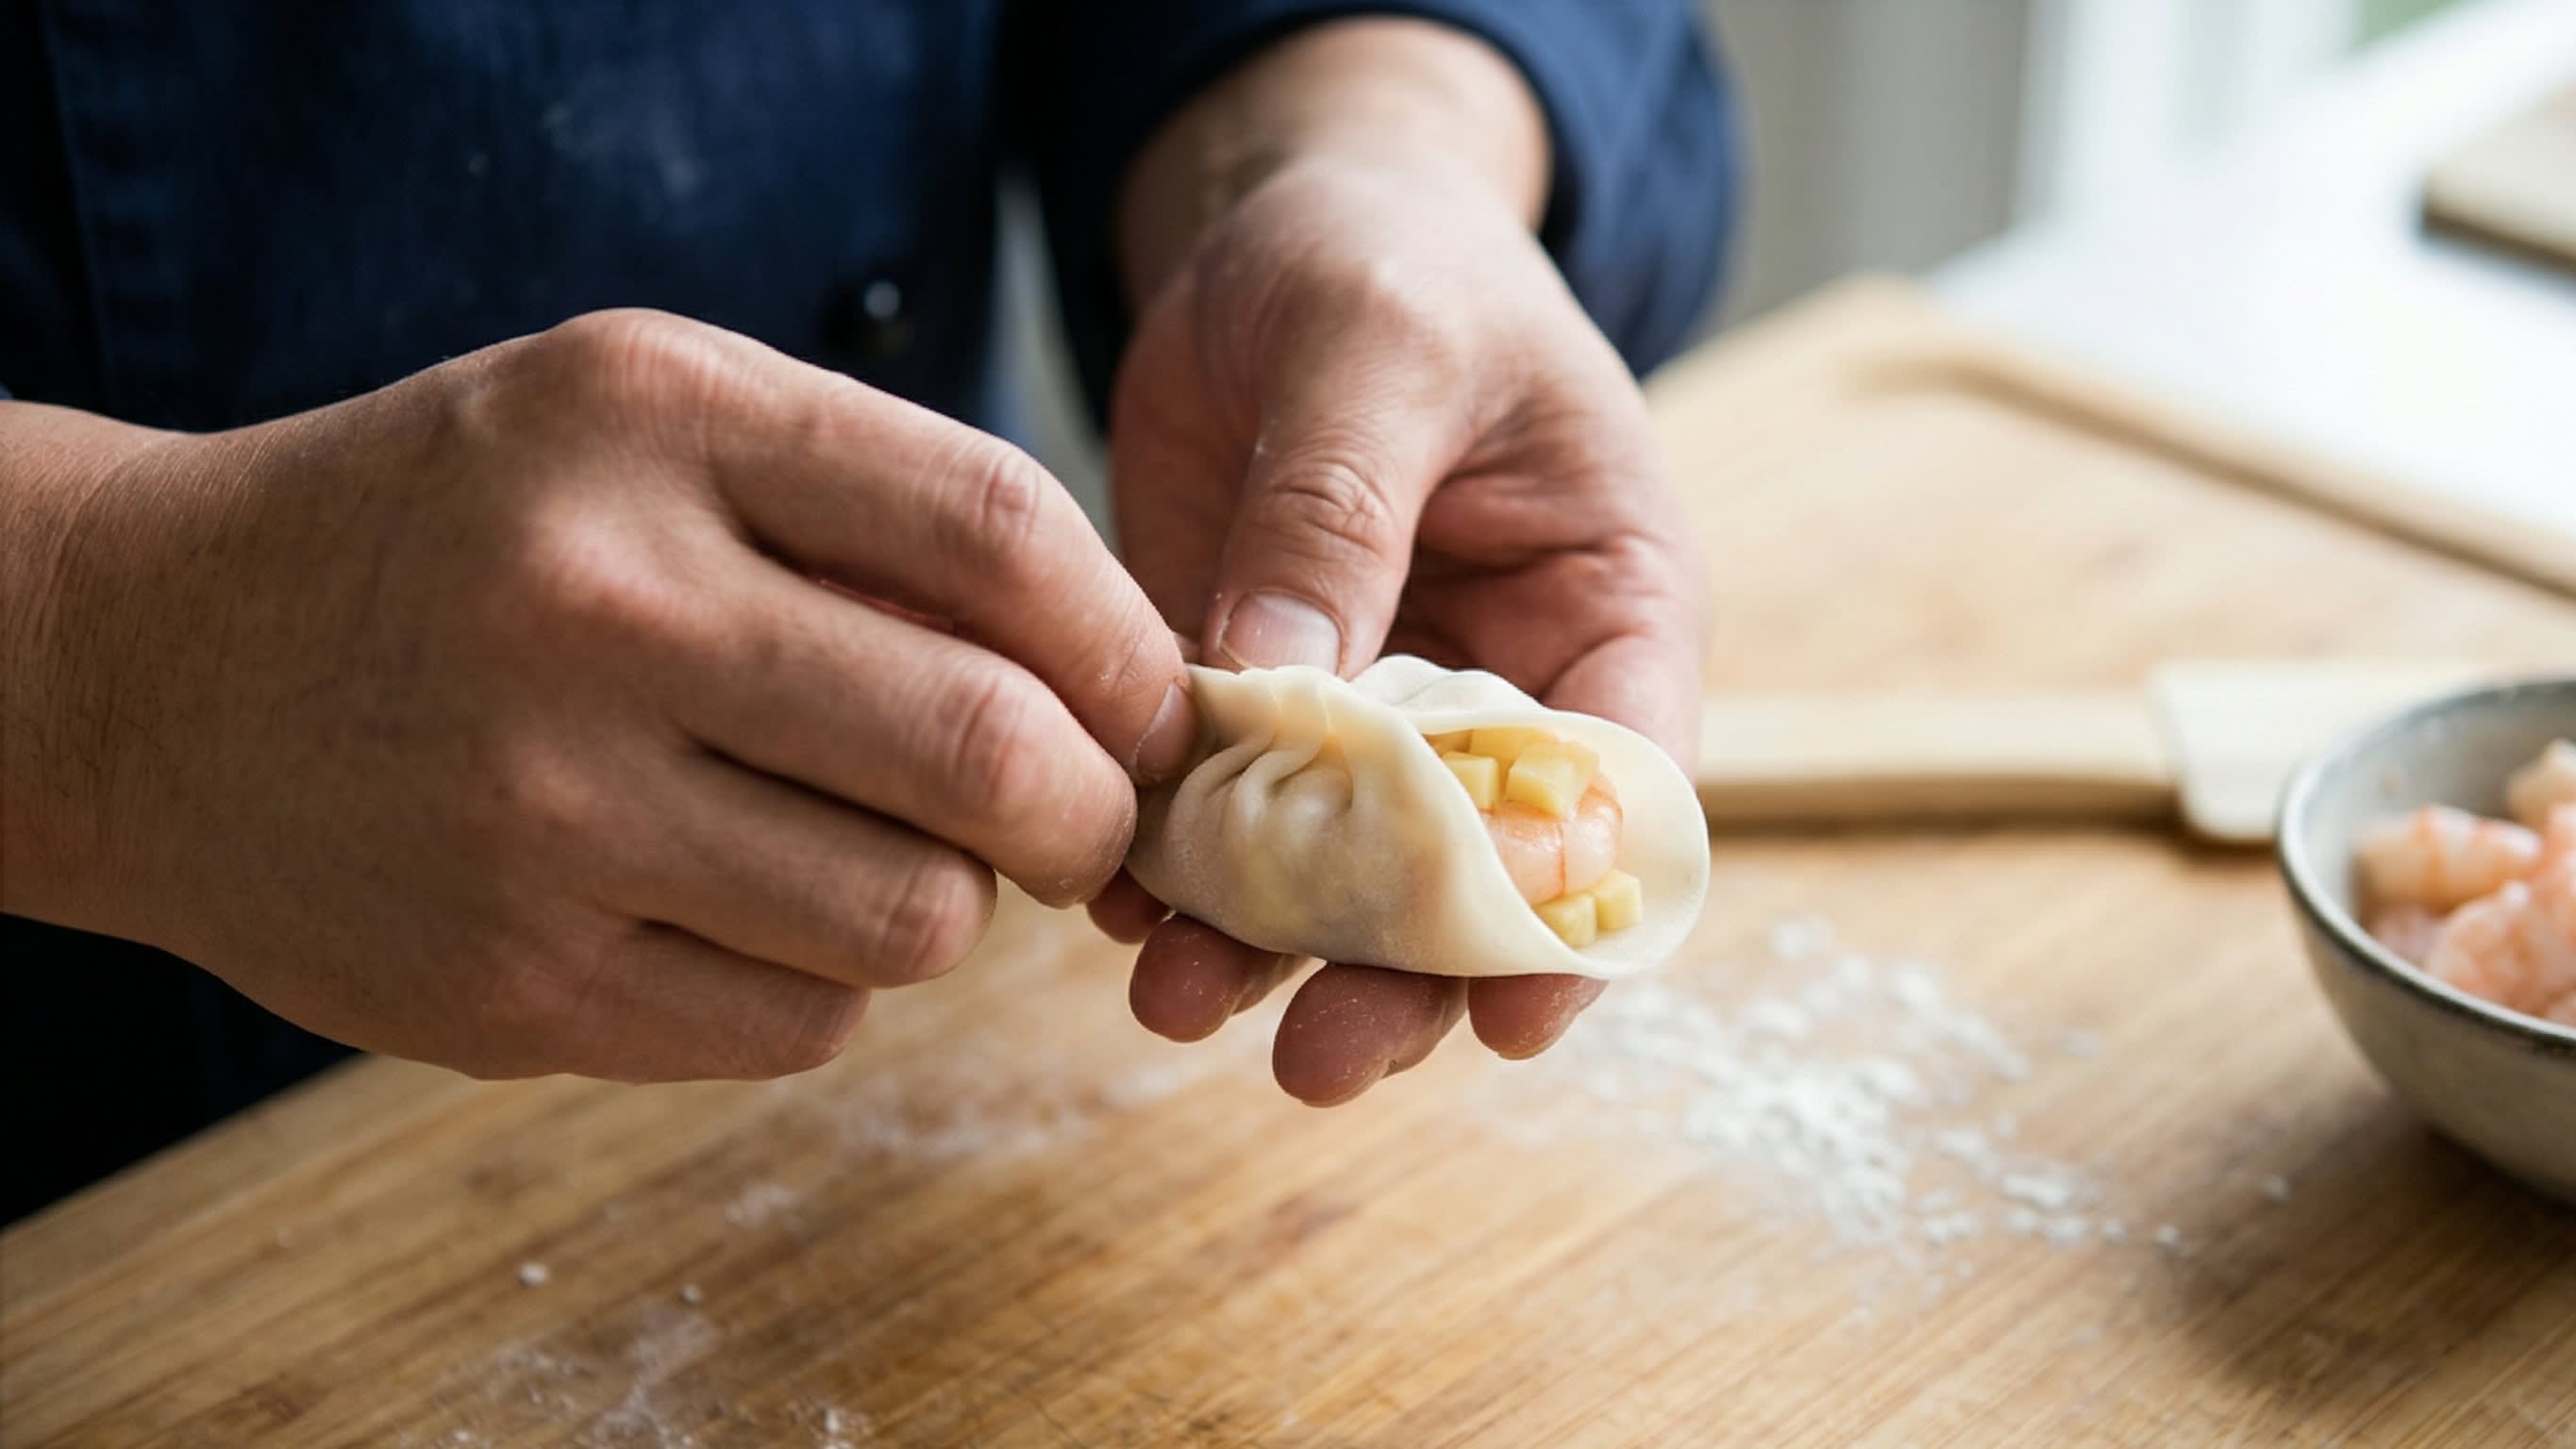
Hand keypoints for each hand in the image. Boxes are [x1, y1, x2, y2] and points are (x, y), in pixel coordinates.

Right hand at [2, 311, 1190, 1079]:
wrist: (158, 667)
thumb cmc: (464, 530)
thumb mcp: (646, 422)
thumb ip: (874, 509)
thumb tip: (1123, 674)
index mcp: (652, 421)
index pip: (1001, 531)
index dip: (1126, 643)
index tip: (1150, 701)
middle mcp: (596, 607)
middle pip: (995, 755)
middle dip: (1094, 810)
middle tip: (1078, 815)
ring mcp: (543, 812)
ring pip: (917, 921)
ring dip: (946, 902)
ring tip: (865, 846)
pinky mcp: (512, 989)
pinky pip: (801, 1025)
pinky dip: (821, 984)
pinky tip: (738, 910)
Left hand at [1093, 28, 1707, 1105]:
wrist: (1273, 229)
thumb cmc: (1386, 258)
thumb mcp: (1378, 350)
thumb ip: (1340, 514)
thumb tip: (1277, 694)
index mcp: (1608, 605)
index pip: (1626, 790)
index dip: (1575, 914)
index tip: (1505, 1017)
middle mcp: (1502, 685)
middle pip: (1479, 872)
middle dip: (1398, 975)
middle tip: (1310, 1059)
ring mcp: (1373, 709)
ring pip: (1344, 872)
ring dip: (1269, 949)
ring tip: (1172, 999)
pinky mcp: (1254, 700)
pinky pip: (1225, 810)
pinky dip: (1175, 867)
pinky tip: (1115, 900)